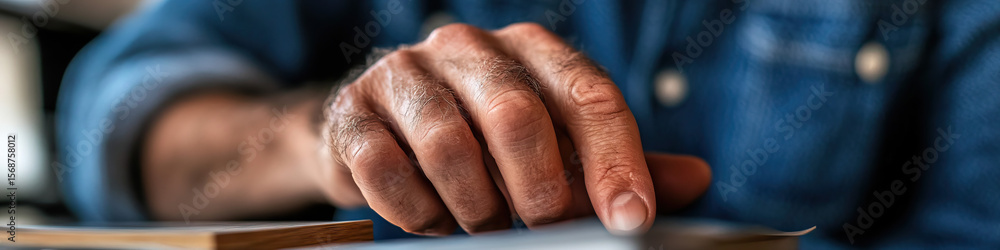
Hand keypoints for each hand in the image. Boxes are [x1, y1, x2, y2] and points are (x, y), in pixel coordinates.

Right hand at [316, 23, 710, 234]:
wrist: (376, 132)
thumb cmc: (481, 140)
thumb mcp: (554, 146)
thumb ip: (613, 162)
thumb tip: (696, 179)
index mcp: (531, 51)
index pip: (588, 95)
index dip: (615, 161)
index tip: (631, 220)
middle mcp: (469, 48)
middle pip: (517, 114)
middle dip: (538, 190)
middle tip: (545, 231)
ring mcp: (406, 73)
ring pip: (449, 144)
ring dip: (475, 206)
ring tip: (483, 226)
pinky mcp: (354, 111)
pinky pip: (386, 168)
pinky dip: (417, 211)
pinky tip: (432, 221)